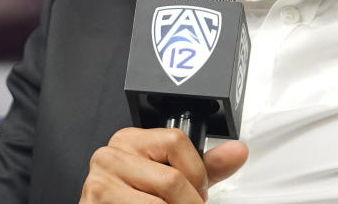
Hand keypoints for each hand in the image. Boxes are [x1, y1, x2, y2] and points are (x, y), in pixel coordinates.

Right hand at [80, 127, 248, 202]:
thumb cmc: (137, 201)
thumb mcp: (173, 179)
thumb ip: (205, 166)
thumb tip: (238, 151)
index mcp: (130, 139)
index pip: (176, 141)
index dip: (196, 174)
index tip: (196, 190)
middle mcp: (110, 155)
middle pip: (171, 178)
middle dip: (188, 203)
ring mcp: (99, 182)